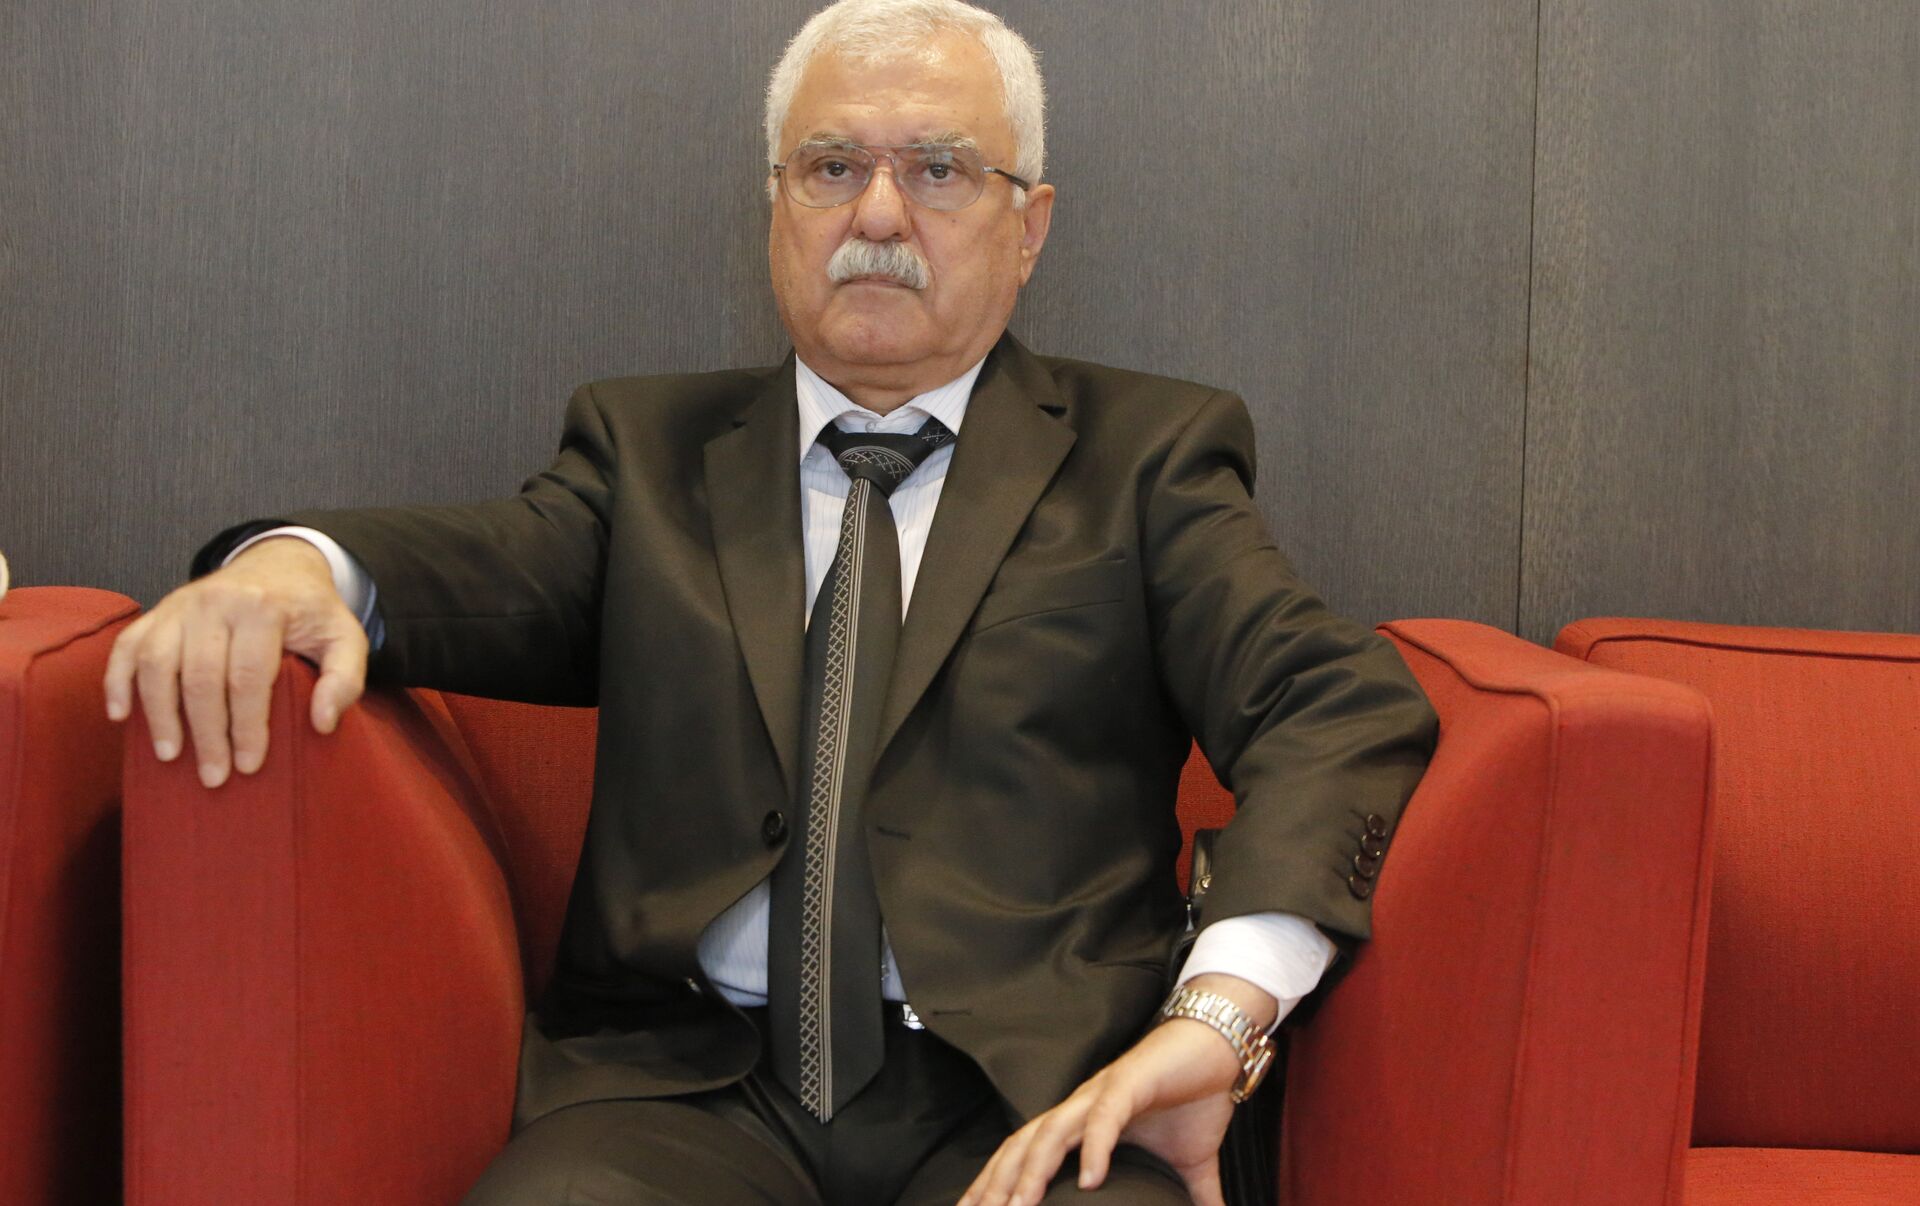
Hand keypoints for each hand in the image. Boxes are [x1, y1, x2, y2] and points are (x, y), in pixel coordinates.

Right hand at [103, 536, 368, 786]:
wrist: (277, 566)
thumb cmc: (310, 613)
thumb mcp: (345, 638)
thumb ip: (344, 679)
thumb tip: (322, 723)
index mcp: (263, 608)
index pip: (248, 677)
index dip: (247, 726)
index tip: (249, 765)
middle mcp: (216, 601)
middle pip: (201, 677)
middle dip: (207, 733)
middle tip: (214, 776)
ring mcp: (180, 605)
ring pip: (158, 664)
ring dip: (160, 714)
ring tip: (171, 756)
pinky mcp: (157, 612)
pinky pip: (127, 646)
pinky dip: (117, 681)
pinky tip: (120, 716)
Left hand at [959, 974, 1275, 1205]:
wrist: (1221, 1045)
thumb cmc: (1197, 1096)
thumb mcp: (1190, 1164)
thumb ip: (1194, 1197)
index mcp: (1082, 1122)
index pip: (1027, 1155)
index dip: (997, 1183)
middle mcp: (1080, 1106)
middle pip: (1024, 1145)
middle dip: (997, 1182)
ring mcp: (1101, 1093)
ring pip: (1052, 1132)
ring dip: (1032, 1169)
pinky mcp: (1130, 1084)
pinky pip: (1104, 1118)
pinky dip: (1094, 1148)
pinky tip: (1089, 1180)